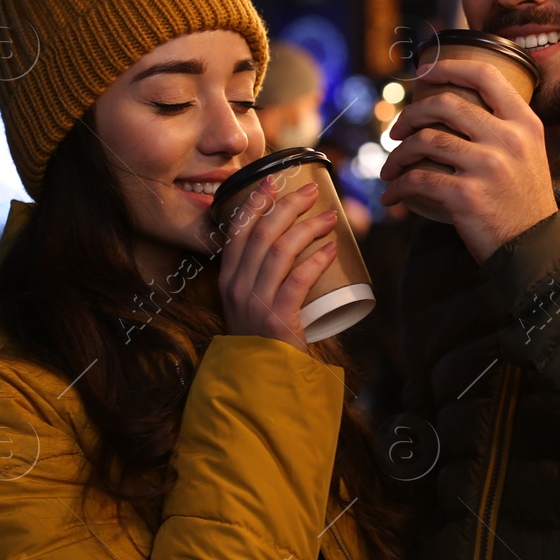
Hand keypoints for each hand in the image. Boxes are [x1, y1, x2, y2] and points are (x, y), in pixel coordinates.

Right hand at [218, 177, 338, 351]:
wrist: (263, 378)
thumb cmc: (266, 336)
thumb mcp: (255, 300)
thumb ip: (266, 276)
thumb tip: (296, 242)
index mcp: (228, 278)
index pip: (237, 231)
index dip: (255, 202)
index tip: (272, 181)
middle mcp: (236, 286)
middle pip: (261, 234)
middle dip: (287, 206)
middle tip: (313, 191)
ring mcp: (253, 302)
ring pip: (278, 251)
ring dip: (307, 229)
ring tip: (331, 218)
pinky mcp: (275, 319)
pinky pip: (296, 281)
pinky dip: (315, 261)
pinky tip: (331, 249)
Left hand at [380, 57, 557, 261]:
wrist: (535, 247)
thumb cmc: (524, 202)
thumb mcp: (530, 154)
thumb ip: (505, 128)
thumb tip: (460, 105)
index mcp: (524, 124)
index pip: (485, 75)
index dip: (448, 67)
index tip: (423, 73)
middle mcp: (508, 139)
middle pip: (444, 104)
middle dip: (410, 114)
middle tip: (398, 130)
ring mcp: (487, 166)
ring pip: (424, 140)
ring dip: (397, 154)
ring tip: (390, 168)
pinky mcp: (466, 196)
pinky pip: (417, 180)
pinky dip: (397, 188)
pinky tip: (392, 197)